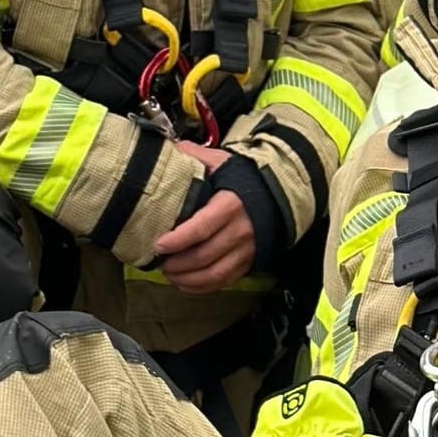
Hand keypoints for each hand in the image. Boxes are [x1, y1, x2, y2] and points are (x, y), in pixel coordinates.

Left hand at [152, 142, 255, 293]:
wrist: (279, 194)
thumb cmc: (244, 179)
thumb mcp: (223, 163)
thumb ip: (196, 156)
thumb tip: (170, 148)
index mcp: (230, 205)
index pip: (202, 228)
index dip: (178, 240)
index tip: (158, 245)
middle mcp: (240, 230)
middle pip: (204, 255)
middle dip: (177, 264)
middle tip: (158, 262)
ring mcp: (246, 249)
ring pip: (214, 274)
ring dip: (187, 279)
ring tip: (168, 274)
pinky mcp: (249, 262)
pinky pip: (224, 282)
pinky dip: (201, 287)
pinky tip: (184, 283)